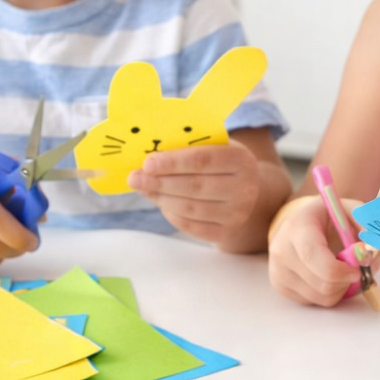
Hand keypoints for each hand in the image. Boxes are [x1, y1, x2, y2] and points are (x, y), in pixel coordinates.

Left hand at [128, 143, 258, 243]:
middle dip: (159, 182)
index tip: (147, 163)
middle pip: (194, 186)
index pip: (203, 160)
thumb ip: (187, 149)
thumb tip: (149, 161)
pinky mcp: (226, 232)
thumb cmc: (220, 165)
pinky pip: (191, 226)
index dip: (172, 162)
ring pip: (190, 208)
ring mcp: (237, 213)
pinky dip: (172, 215)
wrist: (245, 192)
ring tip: (144, 189)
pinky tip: (163, 204)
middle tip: (134, 178)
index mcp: (241, 160)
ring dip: (161, 198)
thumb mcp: (213, 148)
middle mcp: (245, 188)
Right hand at [267, 194, 365, 306]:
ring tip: (342, 270)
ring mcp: (278, 270)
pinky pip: (314, 302)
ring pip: (320, 296)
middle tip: (356, 269)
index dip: (340, 269)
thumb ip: (365, 225)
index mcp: (298, 226)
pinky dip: (329, 293)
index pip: (313, 255)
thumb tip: (374, 251)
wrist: (301, 223)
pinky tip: (328, 276)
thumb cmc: (329, 217)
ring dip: (341, 288)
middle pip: (321, 282)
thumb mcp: (349, 211)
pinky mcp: (280, 286)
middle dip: (347, 280)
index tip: (358, 270)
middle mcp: (282, 249)